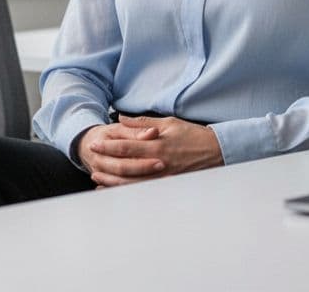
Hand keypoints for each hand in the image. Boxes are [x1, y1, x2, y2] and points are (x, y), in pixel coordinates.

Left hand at [86, 116, 223, 187]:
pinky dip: (127, 190)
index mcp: (158, 145)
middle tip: (91, 160)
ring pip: (132, 183)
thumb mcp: (169, 123)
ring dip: (113, 181)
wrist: (216, 152)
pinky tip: (117, 189)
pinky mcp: (167, 185)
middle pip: (126, 166)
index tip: (95, 143)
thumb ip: (143, 123)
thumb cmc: (193, 135)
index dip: (109, 146)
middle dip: (106, 163)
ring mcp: (163, 177)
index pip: (127, 147)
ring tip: (98, 177)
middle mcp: (158, 163)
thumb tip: (122, 119)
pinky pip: (143, 190)